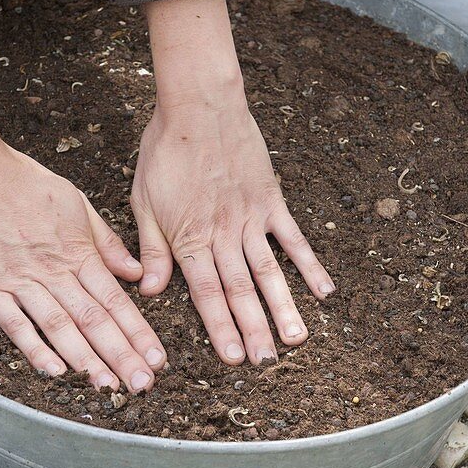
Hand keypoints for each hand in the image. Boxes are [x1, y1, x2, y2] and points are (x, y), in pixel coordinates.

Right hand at [0, 82, 164, 390]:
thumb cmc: (25, 183)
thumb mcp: (77, 203)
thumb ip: (106, 242)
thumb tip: (136, 273)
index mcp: (79, 252)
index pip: (116, 300)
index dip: (139, 332)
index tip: (158, 359)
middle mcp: (55, 271)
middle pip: (95, 320)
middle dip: (122, 355)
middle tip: (143, 384)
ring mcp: (21, 281)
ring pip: (61, 326)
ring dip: (86, 359)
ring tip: (108, 386)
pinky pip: (15, 324)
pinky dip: (35, 348)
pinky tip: (55, 371)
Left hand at [133, 0, 334, 364]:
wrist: (199, 105)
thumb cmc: (165, 151)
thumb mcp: (143, 200)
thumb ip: (151, 248)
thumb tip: (150, 290)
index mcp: (189, 237)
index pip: (205, 293)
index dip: (220, 328)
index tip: (233, 358)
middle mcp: (223, 233)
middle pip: (241, 290)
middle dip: (253, 329)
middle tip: (267, 362)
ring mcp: (251, 218)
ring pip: (270, 271)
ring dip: (283, 308)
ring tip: (297, 339)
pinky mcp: (270, 200)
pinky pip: (293, 238)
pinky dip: (309, 265)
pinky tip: (323, 291)